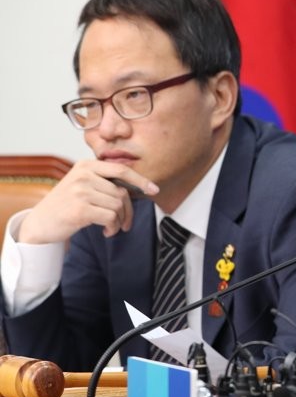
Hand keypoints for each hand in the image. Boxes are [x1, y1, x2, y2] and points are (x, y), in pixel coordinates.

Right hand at [17, 160, 157, 241]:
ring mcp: (80, 191)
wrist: (40, 224)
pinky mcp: (80, 208)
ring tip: (110, 227)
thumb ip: (104, 182)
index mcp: (85, 165)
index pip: (121, 169)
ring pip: (118, 205)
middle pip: (122, 192)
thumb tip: (138, 187)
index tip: (154, 190)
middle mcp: (83, 175)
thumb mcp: (82, 185)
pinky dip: (113, 227)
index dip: (140, 180)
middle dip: (127, 211)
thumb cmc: (66, 206)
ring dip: (119, 221)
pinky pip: (111, 217)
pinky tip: (105, 231)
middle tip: (124, 223)